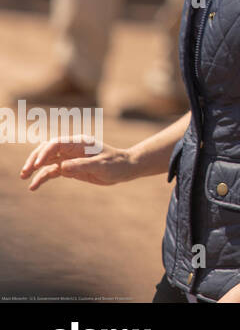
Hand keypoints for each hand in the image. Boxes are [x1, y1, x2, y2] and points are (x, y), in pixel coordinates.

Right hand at [20, 137, 136, 189]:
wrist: (125, 168)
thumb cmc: (116, 164)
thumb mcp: (101, 165)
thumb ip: (82, 165)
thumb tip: (62, 167)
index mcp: (80, 143)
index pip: (57, 144)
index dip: (45, 152)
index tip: (38, 164)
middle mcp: (72, 148)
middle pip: (47, 150)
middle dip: (35, 159)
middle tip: (25, 171)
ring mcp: (70, 158)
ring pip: (47, 161)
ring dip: (35, 168)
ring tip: (24, 177)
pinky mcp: (70, 168)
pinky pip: (53, 171)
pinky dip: (43, 177)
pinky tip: (34, 186)